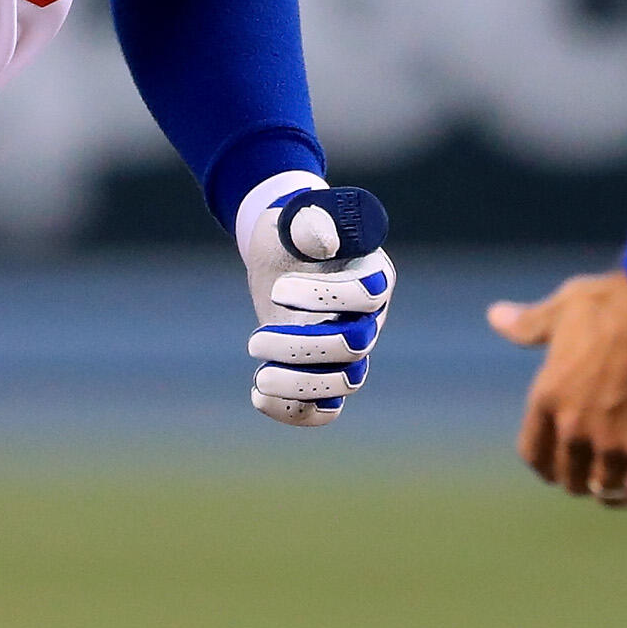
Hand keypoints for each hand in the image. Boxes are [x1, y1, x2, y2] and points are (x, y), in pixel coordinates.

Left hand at [236, 173, 393, 426]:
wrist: (282, 254)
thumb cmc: (292, 232)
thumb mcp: (296, 217)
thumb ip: (310, 223)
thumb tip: (324, 242)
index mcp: (372, 275)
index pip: (366, 295)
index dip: (323, 298)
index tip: (278, 291)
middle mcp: (369, 317)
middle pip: (352, 346)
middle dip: (301, 348)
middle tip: (254, 339)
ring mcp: (351, 351)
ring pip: (343, 383)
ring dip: (299, 385)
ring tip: (259, 376)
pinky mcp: (325, 374)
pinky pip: (323, 409)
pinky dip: (293, 410)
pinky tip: (258, 395)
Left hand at [486, 271, 626, 526]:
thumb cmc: (615, 301)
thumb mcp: (562, 308)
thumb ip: (528, 324)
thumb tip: (495, 315)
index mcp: (547, 397)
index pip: (534, 455)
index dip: (549, 467)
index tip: (564, 466)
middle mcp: (574, 427)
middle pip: (571, 479)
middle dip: (586, 479)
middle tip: (608, 471)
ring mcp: (613, 443)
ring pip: (611, 491)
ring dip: (625, 493)